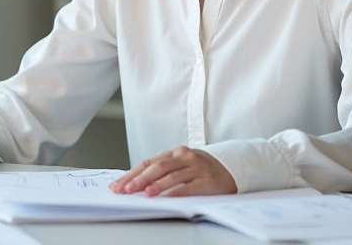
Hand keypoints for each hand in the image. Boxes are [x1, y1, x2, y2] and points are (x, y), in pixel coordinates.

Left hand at [109, 145, 236, 196]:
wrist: (232, 168)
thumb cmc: (201, 169)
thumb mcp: (182, 164)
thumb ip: (162, 171)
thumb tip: (135, 184)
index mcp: (175, 152)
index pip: (149, 162)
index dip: (132, 174)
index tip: (118, 185)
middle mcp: (185, 157)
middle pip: (158, 167)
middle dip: (140, 179)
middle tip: (127, 189)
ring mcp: (197, 168)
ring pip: (172, 175)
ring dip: (156, 185)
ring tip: (144, 193)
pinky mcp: (208, 181)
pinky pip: (190, 186)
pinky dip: (176, 192)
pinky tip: (167, 198)